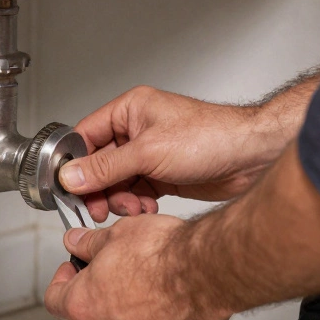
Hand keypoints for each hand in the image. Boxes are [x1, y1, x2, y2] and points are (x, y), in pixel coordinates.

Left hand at [42, 215, 234, 319]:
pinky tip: (163, 300)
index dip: (61, 280)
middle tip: (109, 273)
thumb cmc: (165, 256)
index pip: (53, 299)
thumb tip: (78, 242)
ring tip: (142, 284)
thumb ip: (89, 243)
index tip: (72, 269)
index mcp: (82, 305)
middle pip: (85, 318)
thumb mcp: (117, 234)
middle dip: (93, 296)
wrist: (206, 272)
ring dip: (123, 312)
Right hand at [60, 86, 290, 221]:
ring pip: (118, 182)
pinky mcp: (163, 174)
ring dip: (120, 199)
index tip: (68, 187)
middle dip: (100, 188)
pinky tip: (147, 208)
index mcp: (130, 110)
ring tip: (132, 208)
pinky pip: (136, 192)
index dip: (75, 163)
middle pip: (100, 164)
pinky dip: (137, 203)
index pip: (86, 135)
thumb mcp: (148, 152)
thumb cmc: (211, 136)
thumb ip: (106, 167)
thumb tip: (73, 176)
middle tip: (98, 208)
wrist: (251, 156)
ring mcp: (151, 153)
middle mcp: (138, 130)